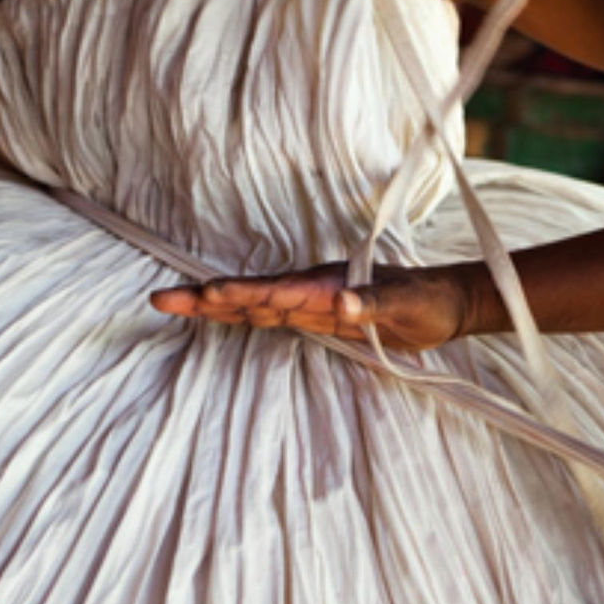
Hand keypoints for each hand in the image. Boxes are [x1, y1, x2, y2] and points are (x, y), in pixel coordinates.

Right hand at [149, 262, 476, 350]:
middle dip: (206, 300)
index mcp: (325, 286)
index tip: (204, 294)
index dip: (238, 295)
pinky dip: (243, 316)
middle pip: (249, 298)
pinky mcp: (317, 318)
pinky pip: (273, 318)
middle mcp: (310, 291)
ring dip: (216, 308)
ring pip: (254, 307)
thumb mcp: (405, 304)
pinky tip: (222, 317)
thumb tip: (342, 303)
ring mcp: (311, 304)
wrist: (442, 304)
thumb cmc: (426, 301)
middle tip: (161, 299)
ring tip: (176, 304)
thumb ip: (371, 303)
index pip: (272, 293)